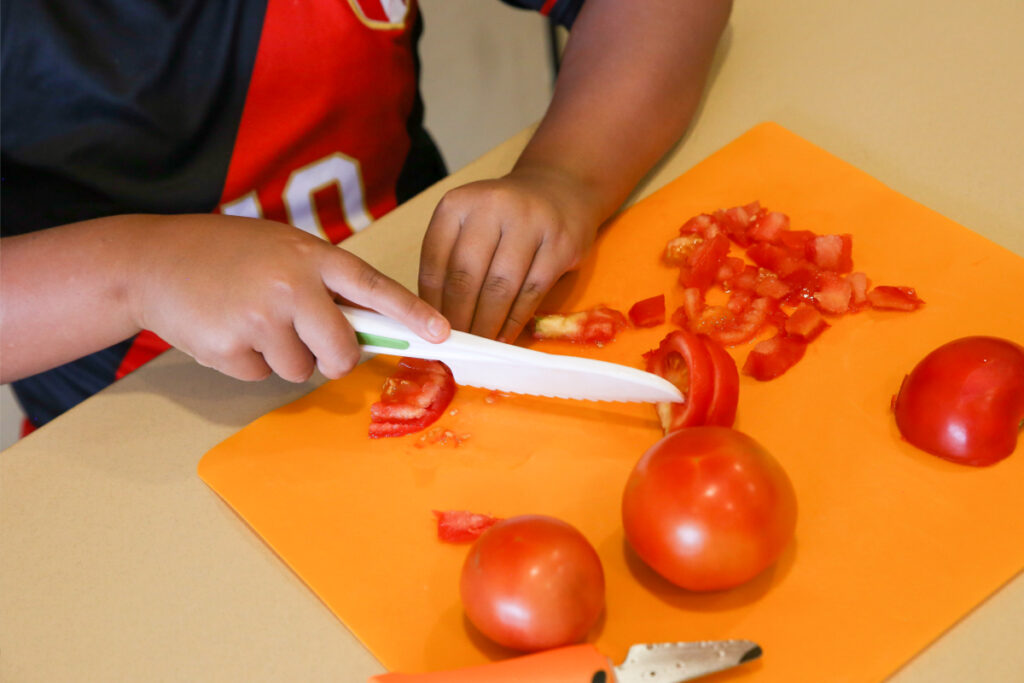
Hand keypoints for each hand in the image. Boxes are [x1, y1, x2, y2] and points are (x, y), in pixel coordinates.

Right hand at [130, 214, 448, 381]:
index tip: (443, 334)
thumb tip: (367, 331)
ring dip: (283, 357)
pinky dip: (248, 363)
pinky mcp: (230, 346)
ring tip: (251, 319)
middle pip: (341, 350)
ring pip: (301, 370)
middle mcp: (290, 284)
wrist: (152, 260)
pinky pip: (261, 376)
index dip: (411, 313)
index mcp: (311, 256)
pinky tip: (227, 330)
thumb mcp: (283, 250)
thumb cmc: (228, 255)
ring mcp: (259, 316)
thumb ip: (324, 283)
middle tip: (310, 341)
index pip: (373, 287)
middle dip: (334, 358)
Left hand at [418, 166, 599, 341]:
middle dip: (458, 317)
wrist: (560, 189)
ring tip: (478, 344)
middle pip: (466, 276)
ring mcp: (530, 223)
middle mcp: (493, 206)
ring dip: (486, 323)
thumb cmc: (505, 217)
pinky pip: (532, 292)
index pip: (435, 261)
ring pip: (500, 287)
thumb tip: (432, 316)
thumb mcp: (469, 222)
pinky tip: (504, 336)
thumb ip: (450, 259)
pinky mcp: (560, 244)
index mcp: (458, 203)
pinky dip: (515, 320)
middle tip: (455, 343)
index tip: (430, 329)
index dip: (430, 302)